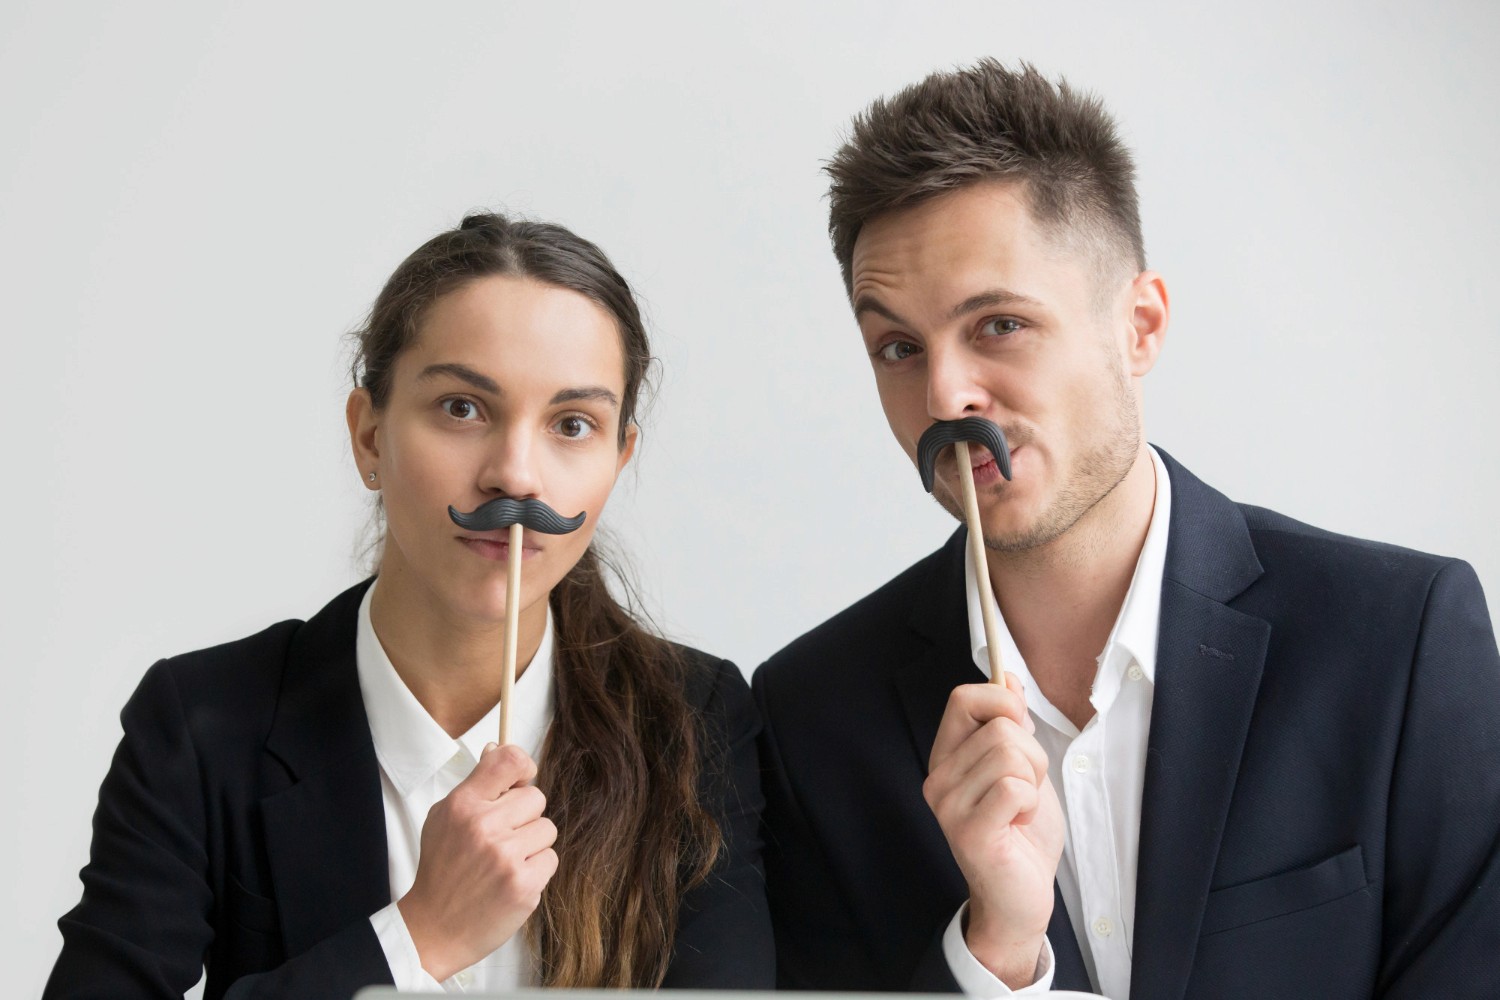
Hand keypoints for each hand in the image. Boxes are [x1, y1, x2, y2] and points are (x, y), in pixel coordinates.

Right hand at [397, 743, 557, 981]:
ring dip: (532, 845)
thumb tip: (498, 747)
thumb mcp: (444, 818)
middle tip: (502, 837)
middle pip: (536, 797)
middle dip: (524, 816)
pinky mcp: (524, 885)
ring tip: (505, 862)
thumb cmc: (442, 870)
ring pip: (546, 829)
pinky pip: (551, 859)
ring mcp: (505, 857)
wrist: (434, 929)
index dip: (523, 767)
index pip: (509, 761)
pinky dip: (536, 870)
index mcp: (463, 805)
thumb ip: (475, 784)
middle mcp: (484, 826)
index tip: (521, 780)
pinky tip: (512, 880)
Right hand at [923, 673, 1063, 987]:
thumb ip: (1010, 725)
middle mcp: (938, 778)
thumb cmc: (1022, 834)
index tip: (1020, 729)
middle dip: (1033, 755)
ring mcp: (949, 805)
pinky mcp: (969, 831)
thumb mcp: (1022, 768)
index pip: (963, 698)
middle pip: (999, 726)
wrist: (1021, 898)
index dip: (1001, 702)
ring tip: (1022, 810)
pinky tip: (1019, 826)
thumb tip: (1008, 678)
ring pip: (1010, 755)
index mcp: (947, 757)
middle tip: (1026, 790)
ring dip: (1034, 782)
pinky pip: (1015, 788)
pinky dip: (1032, 804)